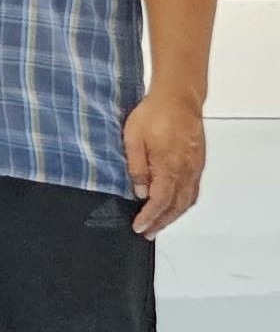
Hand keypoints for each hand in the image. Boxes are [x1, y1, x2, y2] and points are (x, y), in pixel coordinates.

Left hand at [124, 90, 205, 235]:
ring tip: (159, 224)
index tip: (139, 228)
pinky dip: (183, 203)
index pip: (160, 202)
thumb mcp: (133, 139)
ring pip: (187, 200)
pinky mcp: (197, 162)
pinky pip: (193, 190)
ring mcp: (194, 168)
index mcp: (169, 167)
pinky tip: (174, 204)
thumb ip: (137, 168)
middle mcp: (185, 171)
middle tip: (148, 233)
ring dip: (174, 215)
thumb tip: (141, 193)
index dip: (149, 218)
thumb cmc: (153, 114)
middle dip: (162, 222)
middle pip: (176, 206)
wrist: (178, 98)